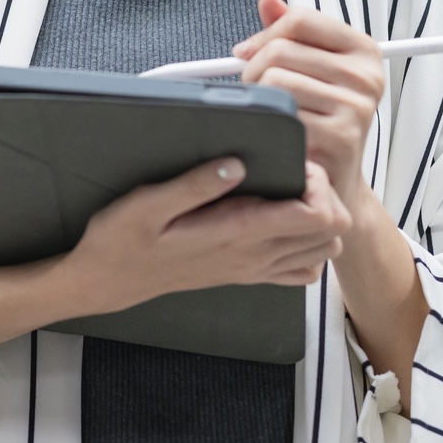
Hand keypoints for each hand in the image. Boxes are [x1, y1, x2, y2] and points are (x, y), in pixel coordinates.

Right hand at [56, 159, 351, 317]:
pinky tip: (281, 222)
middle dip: (325, 195)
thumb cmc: (123, 241)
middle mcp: (254, 256)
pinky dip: (306, 245)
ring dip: (319, 218)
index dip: (317, 182)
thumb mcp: (147, 203)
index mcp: (238, 233)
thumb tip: (236, 163)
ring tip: (289, 193)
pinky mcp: (247, 274)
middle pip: (332, 232)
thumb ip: (194, 184)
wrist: (109, 280)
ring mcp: (254, 268)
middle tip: (293, 173)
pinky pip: (302, 270)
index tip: (290, 162)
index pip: (317, 215)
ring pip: (323, 251)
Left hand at [234, 0, 385, 218]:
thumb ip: (291, 32)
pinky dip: (267, 124)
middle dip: (253, 70)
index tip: (248, 52)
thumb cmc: (320, 119)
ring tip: (269, 113)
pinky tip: (277, 133)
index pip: (300, 20)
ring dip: (257, 99)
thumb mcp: (313, 68)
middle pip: (281, 50)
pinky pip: (279, 116)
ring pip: (274, 81)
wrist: (336, 180)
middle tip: (255, 91)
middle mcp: (366, 76)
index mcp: (363, 50)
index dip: (265, 34)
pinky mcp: (339, 138)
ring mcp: (355, 107)